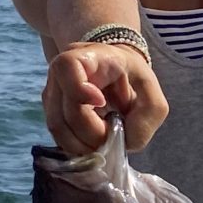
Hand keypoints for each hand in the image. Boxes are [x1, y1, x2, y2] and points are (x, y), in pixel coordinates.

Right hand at [44, 43, 167, 152]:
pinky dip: (76, 145)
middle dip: (92, 133)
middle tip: (112, 136)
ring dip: (82, 144)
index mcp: (89, 57)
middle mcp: (62, 72)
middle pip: (64, 111)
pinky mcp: (50, 109)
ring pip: (57, 127)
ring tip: (103, 142)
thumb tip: (125, 141)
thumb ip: (147, 118)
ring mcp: (52, 91)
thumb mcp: (152, 94)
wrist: (114, 73)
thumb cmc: (133, 80)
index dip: (80, 91)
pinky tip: (92, 143)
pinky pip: (57, 134)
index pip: (68, 67)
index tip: (102, 103)